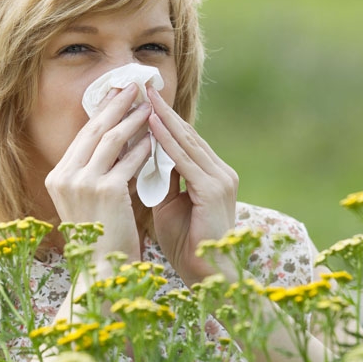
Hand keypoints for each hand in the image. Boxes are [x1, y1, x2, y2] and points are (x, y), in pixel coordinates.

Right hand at [45, 83, 151, 265]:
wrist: (100, 271)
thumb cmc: (99, 238)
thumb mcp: (89, 201)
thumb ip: (96, 172)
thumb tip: (119, 142)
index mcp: (58, 178)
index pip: (83, 136)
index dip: (102, 112)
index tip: (116, 95)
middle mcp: (64, 176)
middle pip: (94, 130)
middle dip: (116, 104)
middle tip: (133, 85)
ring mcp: (82, 182)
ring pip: (111, 139)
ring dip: (133, 119)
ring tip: (149, 105)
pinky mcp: (105, 190)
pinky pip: (129, 160)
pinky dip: (143, 147)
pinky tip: (155, 137)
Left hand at [147, 86, 238, 285]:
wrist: (207, 275)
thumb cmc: (186, 243)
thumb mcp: (169, 205)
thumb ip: (162, 180)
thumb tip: (143, 158)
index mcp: (211, 175)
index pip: (184, 141)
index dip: (163, 120)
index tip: (143, 101)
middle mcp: (220, 171)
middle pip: (187, 134)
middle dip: (163, 110)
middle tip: (142, 86)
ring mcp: (220, 178)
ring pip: (186, 141)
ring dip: (163, 118)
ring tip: (144, 96)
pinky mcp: (213, 189)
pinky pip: (185, 160)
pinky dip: (167, 141)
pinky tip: (152, 125)